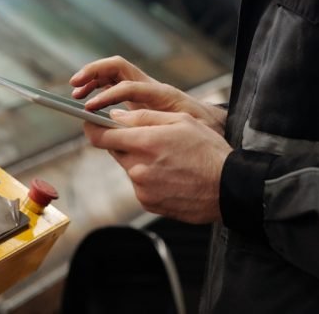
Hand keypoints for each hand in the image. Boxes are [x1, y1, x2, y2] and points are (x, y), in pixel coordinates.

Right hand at [71, 56, 225, 133]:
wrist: (213, 122)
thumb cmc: (202, 126)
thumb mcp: (187, 128)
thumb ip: (162, 126)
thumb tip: (130, 127)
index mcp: (160, 93)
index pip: (128, 85)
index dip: (109, 94)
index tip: (91, 108)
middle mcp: (149, 86)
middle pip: (117, 68)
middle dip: (94, 73)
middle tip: (75, 86)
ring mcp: (143, 90)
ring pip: (113, 74)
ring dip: (93, 79)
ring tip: (76, 92)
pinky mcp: (139, 97)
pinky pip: (115, 85)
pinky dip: (99, 89)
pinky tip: (89, 103)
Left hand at [84, 109, 229, 223]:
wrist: (228, 187)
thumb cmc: (208, 150)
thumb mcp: (180, 121)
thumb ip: (143, 117)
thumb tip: (114, 116)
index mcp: (144, 142)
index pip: (100, 135)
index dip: (92, 127)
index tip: (90, 122)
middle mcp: (138, 167)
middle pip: (115, 150)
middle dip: (125, 142)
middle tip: (149, 139)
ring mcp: (142, 188)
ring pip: (129, 167)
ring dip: (140, 160)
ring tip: (169, 159)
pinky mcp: (148, 203)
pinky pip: (140, 185)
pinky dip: (150, 178)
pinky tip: (172, 175)